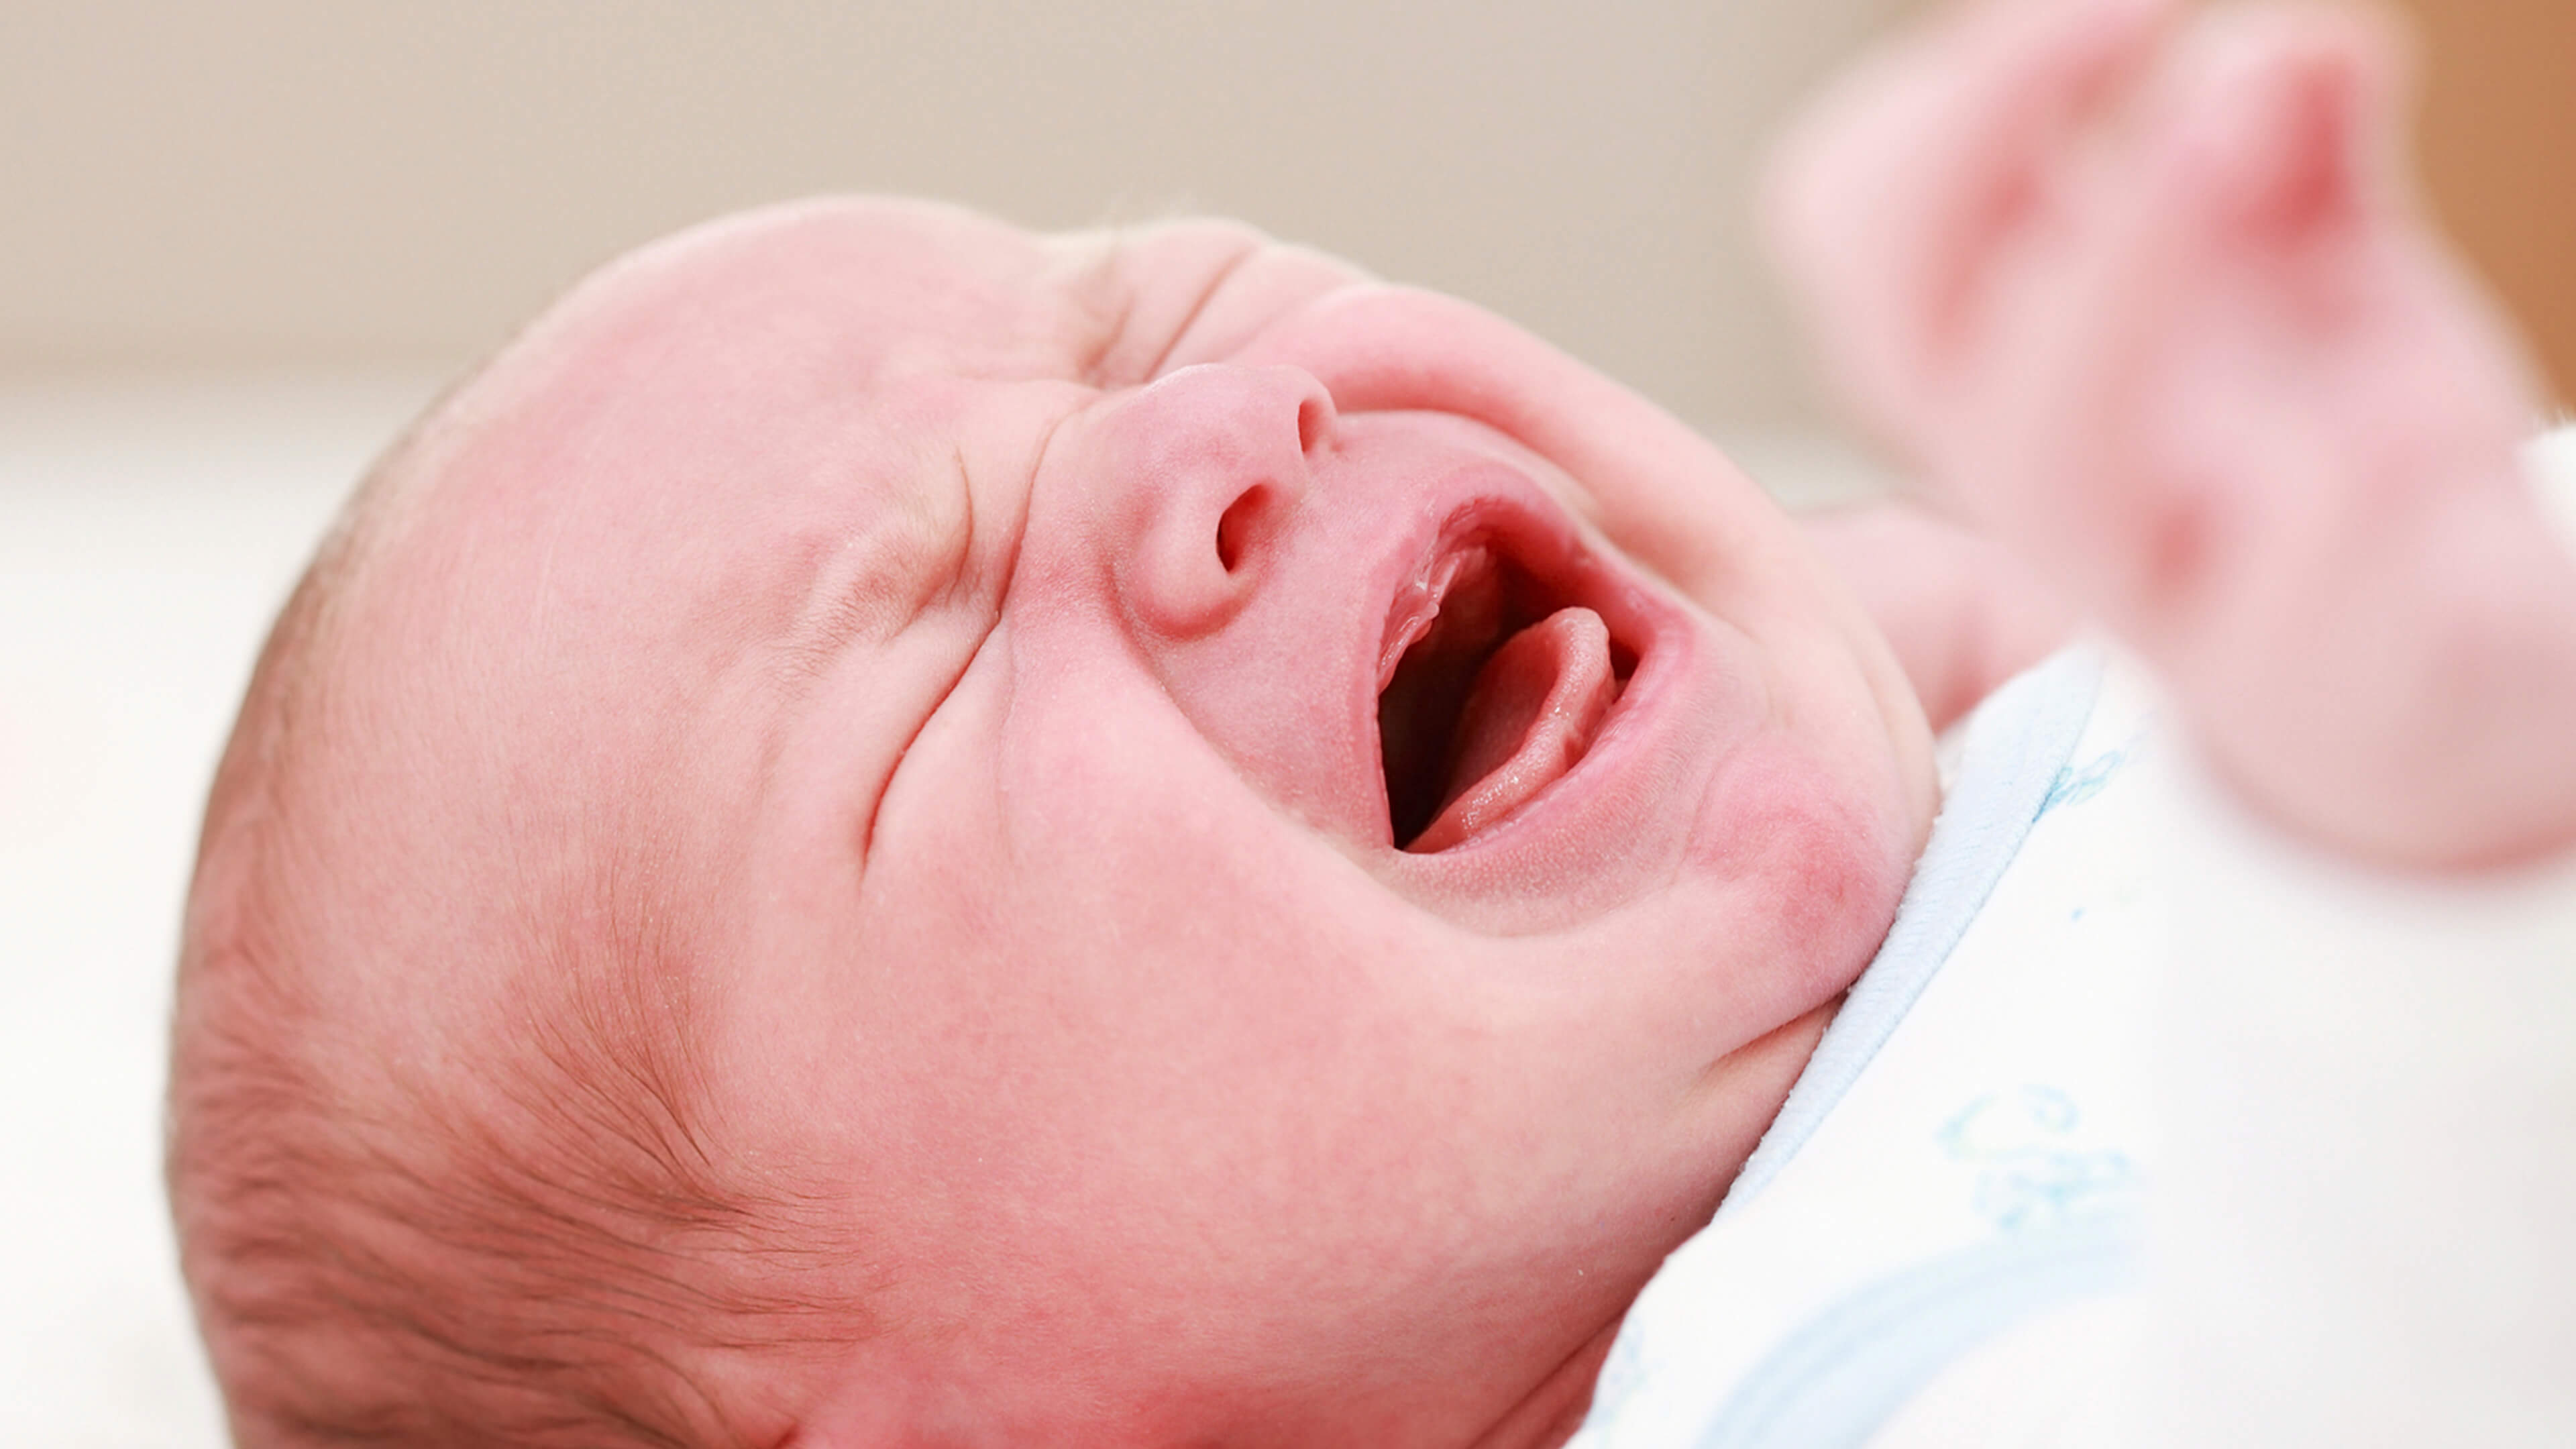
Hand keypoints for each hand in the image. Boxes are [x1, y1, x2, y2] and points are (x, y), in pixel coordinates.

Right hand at [1766, 0, 2575, 867]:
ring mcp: (2181, 589)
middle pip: (1903, 326)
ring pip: (2052, 465)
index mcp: (2023, 364)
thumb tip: (2283, 38)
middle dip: (1980, 136)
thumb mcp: (2314, 275)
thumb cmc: (2337, 480)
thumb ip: (2294, 145)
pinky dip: (2347, 499)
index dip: (1927, 110)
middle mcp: (2060, 477)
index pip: (1859, 232)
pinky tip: (2411, 406)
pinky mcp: (2330, 685)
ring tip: (2248, 107)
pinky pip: (2297, 619)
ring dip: (2120, 273)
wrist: (2455, 704)